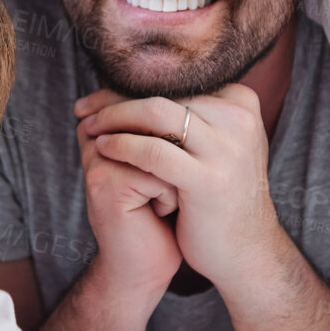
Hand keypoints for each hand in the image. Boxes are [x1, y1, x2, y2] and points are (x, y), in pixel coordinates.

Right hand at [72, 97, 181, 299]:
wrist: (145, 270)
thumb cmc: (163, 220)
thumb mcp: (169, 169)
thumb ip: (168, 133)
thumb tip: (201, 95)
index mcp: (109, 131)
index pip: (152, 108)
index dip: (177, 140)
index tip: (174, 172)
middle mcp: (97, 139)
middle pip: (157, 122)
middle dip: (180, 157)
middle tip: (172, 187)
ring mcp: (98, 160)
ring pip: (161, 144)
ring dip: (176, 176)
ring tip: (168, 198)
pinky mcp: (105, 184)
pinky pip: (158, 172)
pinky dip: (170, 197)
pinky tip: (159, 215)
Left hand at [77, 84, 284, 286]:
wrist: (245, 250)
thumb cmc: (218, 195)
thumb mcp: (215, 143)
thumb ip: (189, 113)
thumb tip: (133, 82)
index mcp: (240, 102)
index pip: (175, 80)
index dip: (130, 84)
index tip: (98, 93)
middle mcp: (238, 118)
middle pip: (164, 92)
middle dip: (116, 97)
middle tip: (84, 108)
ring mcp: (226, 149)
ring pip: (156, 112)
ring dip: (114, 117)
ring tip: (89, 126)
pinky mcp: (208, 180)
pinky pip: (154, 152)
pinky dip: (123, 145)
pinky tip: (103, 148)